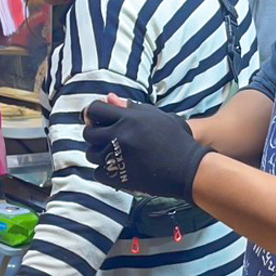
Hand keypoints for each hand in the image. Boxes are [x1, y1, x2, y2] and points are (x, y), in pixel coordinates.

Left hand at [83, 96, 209, 201]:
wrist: (187, 168)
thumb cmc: (175, 140)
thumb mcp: (156, 116)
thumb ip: (130, 107)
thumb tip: (109, 98)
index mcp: (129, 118)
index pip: (94, 110)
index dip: (92, 114)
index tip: (95, 119)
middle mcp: (120, 136)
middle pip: (88, 133)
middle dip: (94, 134)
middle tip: (106, 138)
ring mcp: (118, 157)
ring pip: (91, 154)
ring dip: (99, 153)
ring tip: (114, 153)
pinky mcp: (119, 177)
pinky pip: (98, 173)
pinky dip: (106, 172)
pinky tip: (118, 168)